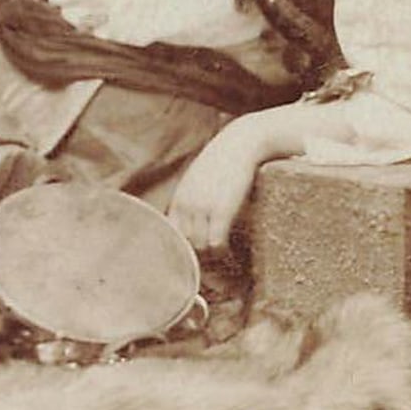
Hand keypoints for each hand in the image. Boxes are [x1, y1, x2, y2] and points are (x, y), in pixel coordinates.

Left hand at [166, 120, 267, 251]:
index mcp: (179, 198)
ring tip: (224, 260)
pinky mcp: (221, 210)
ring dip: (212, 257)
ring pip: (200, 247)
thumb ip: (191, 200)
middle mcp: (186, 203)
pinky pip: (216, 243)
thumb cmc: (222, 163)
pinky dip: (223, 253)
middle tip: (213, 265)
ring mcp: (202, 206)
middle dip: (199, 257)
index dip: (183, 249)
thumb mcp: (197, 181)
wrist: (239, 144)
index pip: (171, 234)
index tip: (195, 258)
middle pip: (185, 244)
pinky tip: (230, 253)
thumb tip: (192, 226)